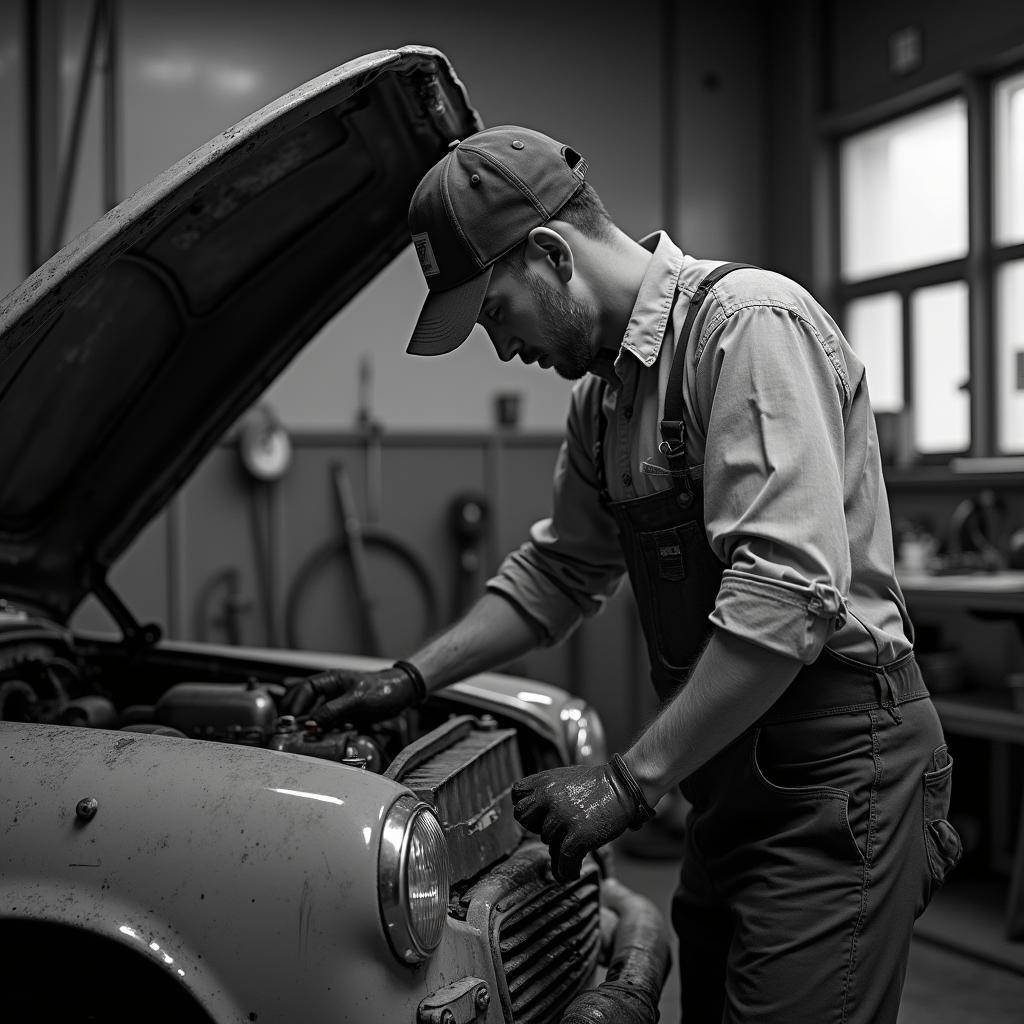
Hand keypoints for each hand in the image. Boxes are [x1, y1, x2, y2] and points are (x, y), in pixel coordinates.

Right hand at [278, 662, 423, 727]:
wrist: (403, 694)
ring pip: (313, 714)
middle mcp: (330, 691)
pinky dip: (320, 731)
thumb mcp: (357, 700)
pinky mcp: (343, 715)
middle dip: (294, 716)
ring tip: (301, 737)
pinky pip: (325, 723)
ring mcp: (336, 703)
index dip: (294, 706)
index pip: (303, 690)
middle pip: (303, 702)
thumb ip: (333, 711)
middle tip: (287, 731)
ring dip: (307, 725)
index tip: (289, 721)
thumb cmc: (383, 690)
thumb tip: (311, 723)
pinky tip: (319, 739)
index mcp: (330, 680)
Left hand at [511, 758, 653, 882]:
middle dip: (536, 826)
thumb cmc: (597, 784)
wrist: (624, 786)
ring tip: (574, 844)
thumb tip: (537, 822)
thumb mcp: (565, 778)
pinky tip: (571, 872)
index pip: (517, 795)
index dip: (526, 807)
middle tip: (553, 829)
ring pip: (547, 841)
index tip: (537, 815)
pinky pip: (563, 861)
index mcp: (544, 781)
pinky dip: (566, 871)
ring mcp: (562, 817)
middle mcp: (549, 797)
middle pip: (523, 819)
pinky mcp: (578, 836)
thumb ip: (547, 793)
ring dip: (559, 846)